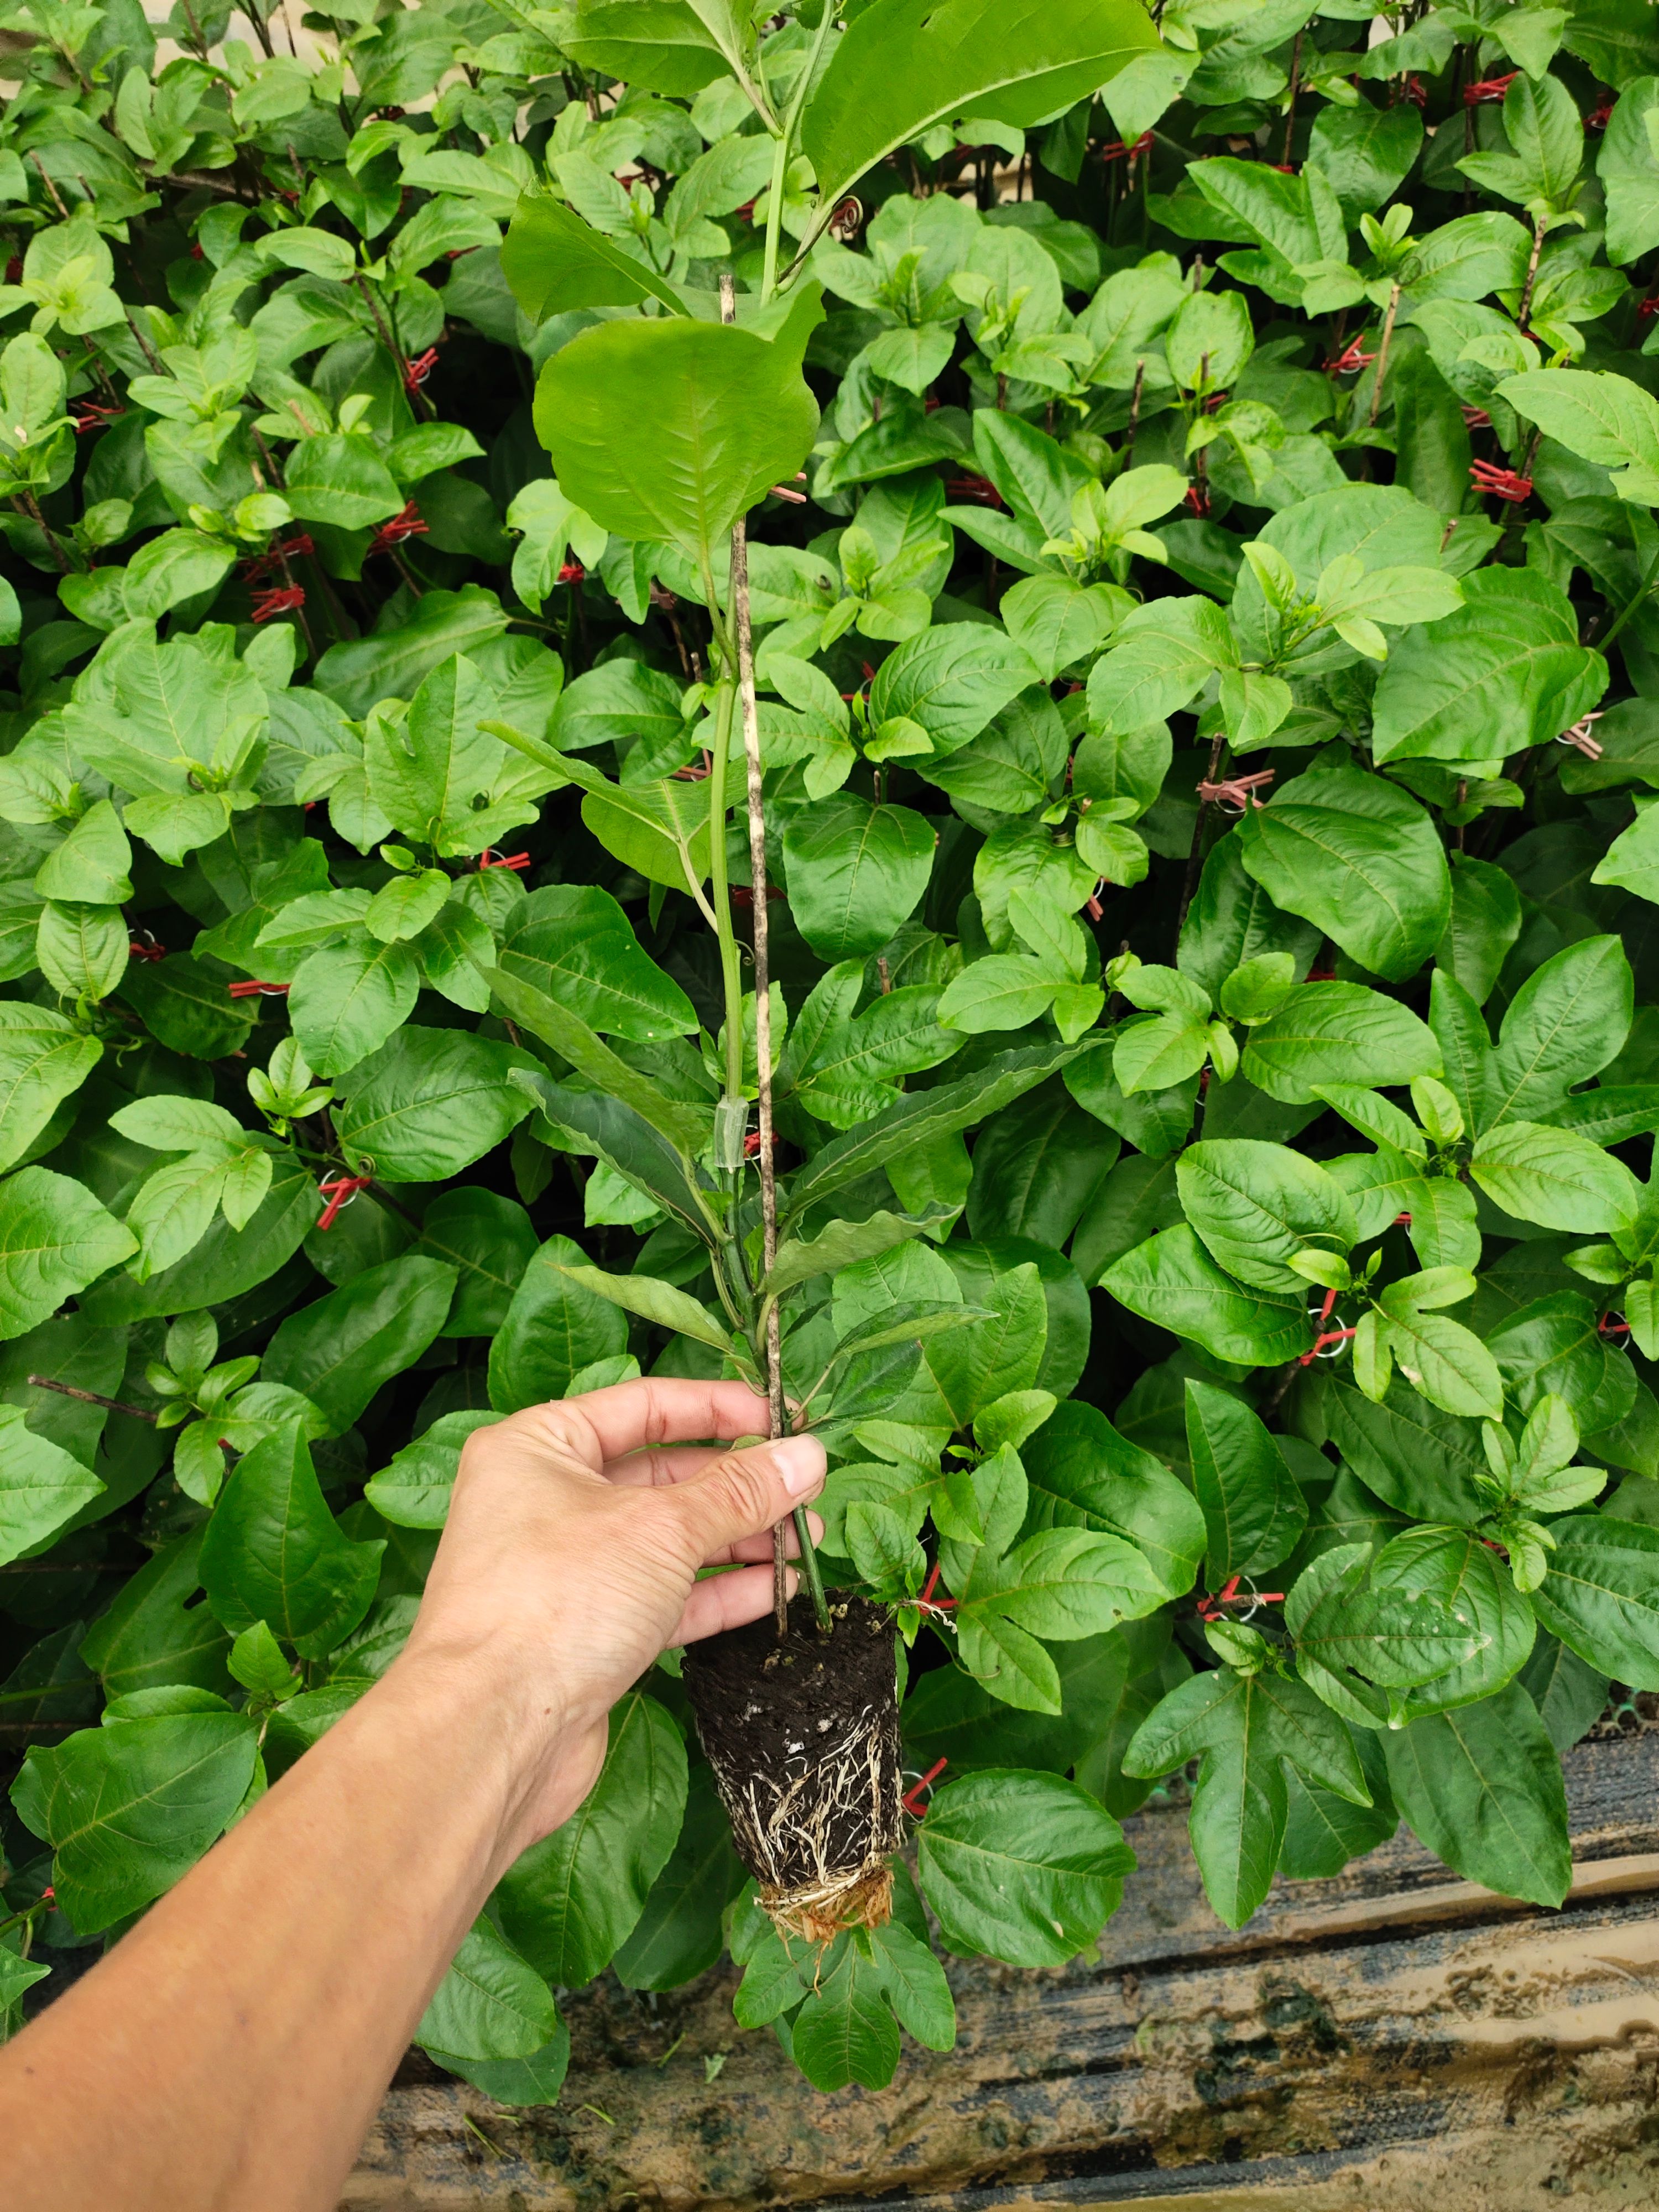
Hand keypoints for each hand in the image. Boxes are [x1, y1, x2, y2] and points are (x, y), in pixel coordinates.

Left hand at [393, 1377, 825, 1865]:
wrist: (492, 1733)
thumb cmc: (554, 1601)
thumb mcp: (661, 1527)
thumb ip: (738, 1492)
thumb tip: (805, 1457)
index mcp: (539, 1448)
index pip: (643, 1407)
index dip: (718, 1408)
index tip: (783, 1418)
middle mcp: (546, 1502)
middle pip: (660, 1476)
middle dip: (738, 1485)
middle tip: (808, 1489)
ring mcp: (567, 1573)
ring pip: (668, 1542)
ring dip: (739, 1540)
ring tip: (807, 1542)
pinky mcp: (588, 1636)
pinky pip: (665, 1599)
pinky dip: (719, 1592)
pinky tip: (777, 1588)